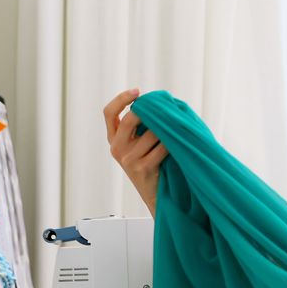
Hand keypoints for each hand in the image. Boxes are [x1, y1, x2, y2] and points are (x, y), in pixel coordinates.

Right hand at [103, 88, 167, 215]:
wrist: (156, 196)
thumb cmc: (154, 165)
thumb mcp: (140, 145)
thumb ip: (141, 127)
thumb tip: (157, 103)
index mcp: (113, 139)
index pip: (109, 113)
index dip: (121, 99)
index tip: (137, 91)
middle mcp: (116, 148)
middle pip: (129, 119)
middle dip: (148, 112)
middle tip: (163, 109)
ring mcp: (127, 159)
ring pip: (150, 133)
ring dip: (165, 130)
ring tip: (175, 131)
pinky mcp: (141, 168)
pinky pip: (161, 148)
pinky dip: (171, 144)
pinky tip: (178, 144)